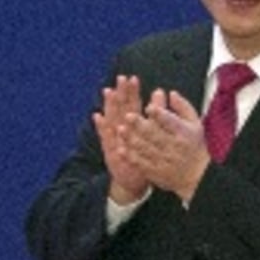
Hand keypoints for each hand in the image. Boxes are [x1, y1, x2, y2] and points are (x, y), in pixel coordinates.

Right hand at [91, 76, 149, 204]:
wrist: (131, 181)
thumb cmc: (143, 155)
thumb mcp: (152, 134)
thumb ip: (156, 112)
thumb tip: (161, 91)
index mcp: (132, 125)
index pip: (132, 105)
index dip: (131, 92)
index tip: (132, 78)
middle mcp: (121, 129)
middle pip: (121, 108)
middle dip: (121, 93)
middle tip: (121, 79)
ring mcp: (114, 139)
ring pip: (112, 119)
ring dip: (109, 105)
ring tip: (108, 91)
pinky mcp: (110, 150)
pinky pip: (104, 137)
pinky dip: (101, 127)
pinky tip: (98, 116)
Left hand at [117, 89, 209, 199]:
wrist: (197, 176)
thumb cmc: (195, 144)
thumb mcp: (195, 123)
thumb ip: (182, 107)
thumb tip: (170, 93)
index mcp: (184, 132)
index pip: (171, 122)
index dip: (160, 115)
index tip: (149, 107)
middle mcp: (174, 146)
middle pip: (155, 134)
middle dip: (141, 125)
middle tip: (127, 115)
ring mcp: (164, 160)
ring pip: (146, 149)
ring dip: (132, 139)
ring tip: (120, 130)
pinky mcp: (156, 172)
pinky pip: (141, 164)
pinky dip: (130, 157)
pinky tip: (120, 149)